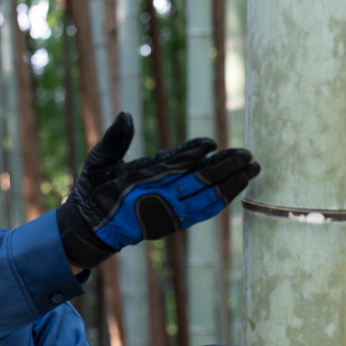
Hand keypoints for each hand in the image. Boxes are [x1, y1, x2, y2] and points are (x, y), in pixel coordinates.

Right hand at [56, 112, 259, 269]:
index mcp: (139, 182)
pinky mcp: (174, 225)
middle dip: (227, 168)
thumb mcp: (97, 163)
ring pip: (208, 200)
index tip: (212, 142)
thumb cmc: (94, 190)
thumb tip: (126, 115)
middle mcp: (158, 199)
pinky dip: (223, 200)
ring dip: (233, 184)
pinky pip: (205, 213)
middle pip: (199, 183)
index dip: (194, 154)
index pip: (172, 165)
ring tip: (252, 169)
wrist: (93, 229)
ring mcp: (169, 215)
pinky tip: (237, 187)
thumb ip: (113, 140)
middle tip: (248, 154)